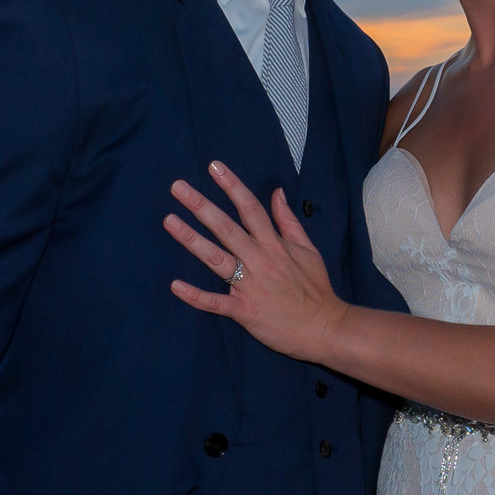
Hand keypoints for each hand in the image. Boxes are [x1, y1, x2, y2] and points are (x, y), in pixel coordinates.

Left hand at [165, 160, 348, 363]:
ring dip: (192, 239)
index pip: (250, 208)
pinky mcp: (245, 311)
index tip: (214, 167)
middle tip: (177, 187)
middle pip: (227, 227)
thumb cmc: (316, 289)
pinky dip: (196, 296)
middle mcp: (260, 260)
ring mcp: (250, 286)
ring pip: (216, 258)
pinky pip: (216, 302)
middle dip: (201, 205)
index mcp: (275, 244)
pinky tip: (175, 285)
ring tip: (169, 221)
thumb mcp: (308, 249)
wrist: (325, 328)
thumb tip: (277, 192)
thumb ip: (289, 221)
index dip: (232, 186)